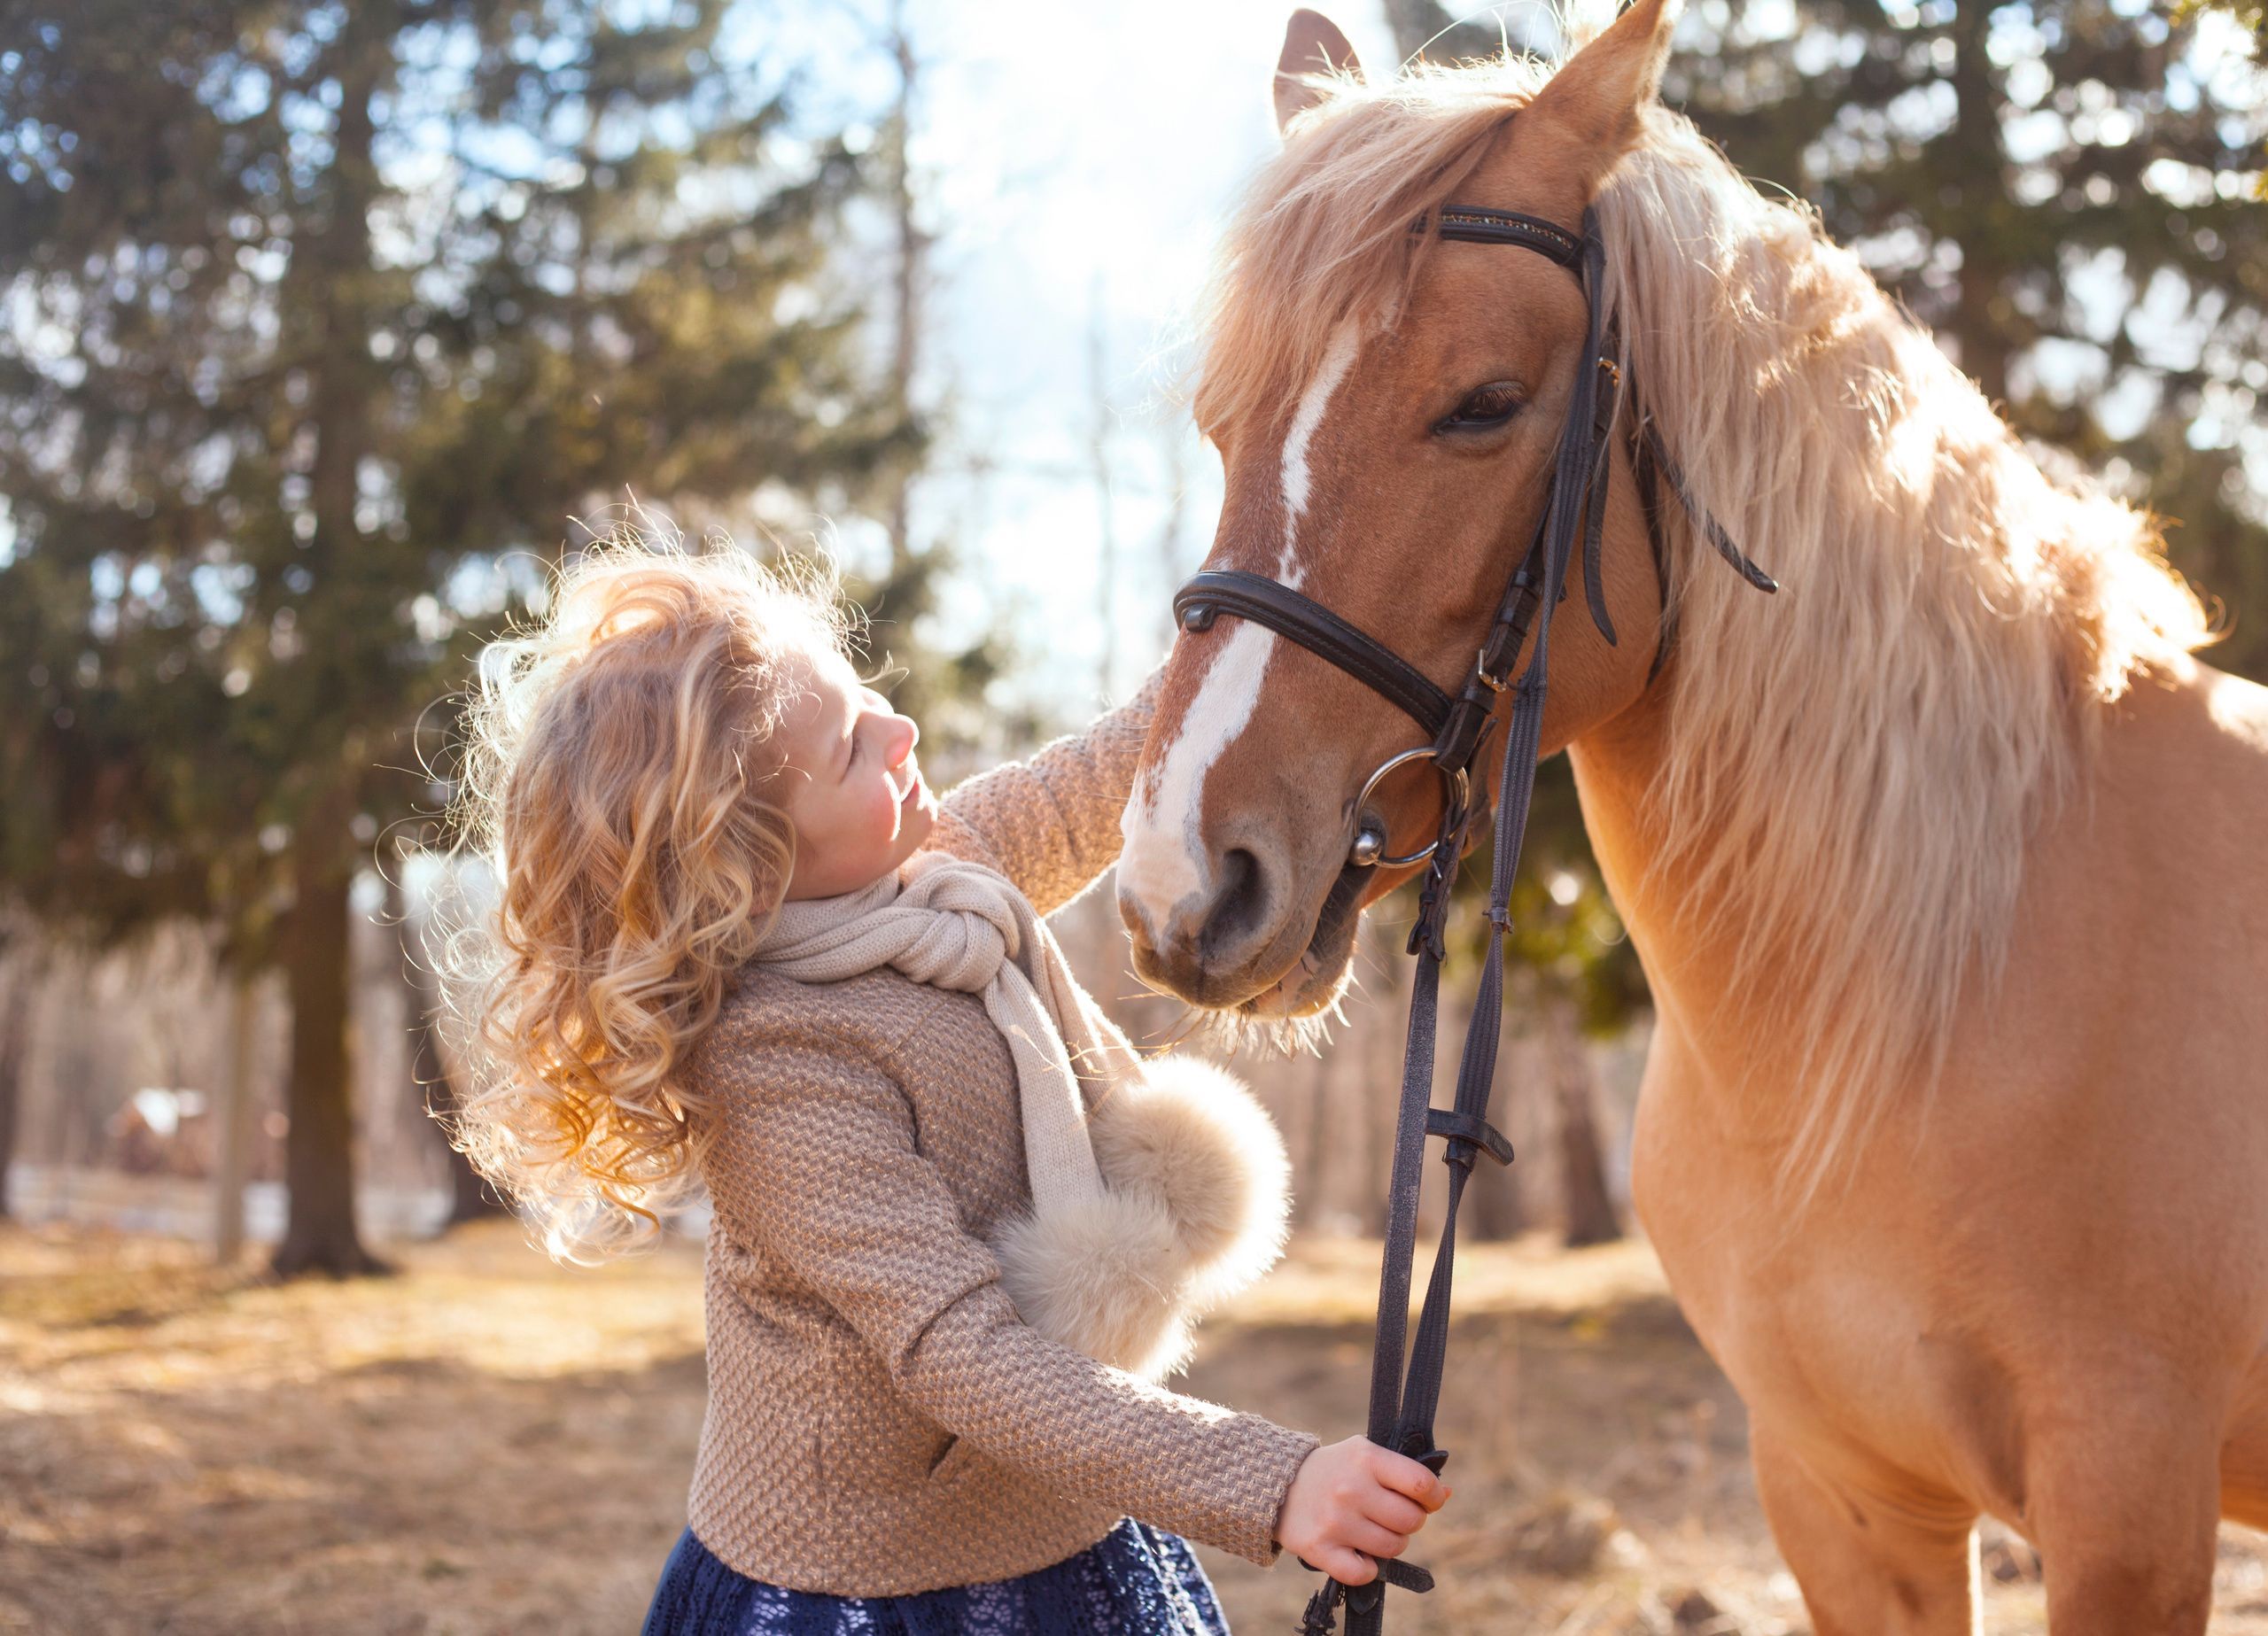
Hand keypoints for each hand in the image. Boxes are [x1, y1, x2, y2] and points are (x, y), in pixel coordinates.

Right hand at [1274, 1437, 1450, 1584]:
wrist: (1277, 1485)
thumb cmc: (1335, 1470)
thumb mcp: (1366, 1456)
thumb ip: (1404, 1473)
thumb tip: (1446, 1494)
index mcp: (1366, 1458)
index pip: (1420, 1483)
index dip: (1433, 1497)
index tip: (1429, 1501)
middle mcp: (1351, 1488)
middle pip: (1411, 1521)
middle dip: (1409, 1522)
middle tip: (1392, 1516)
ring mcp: (1335, 1520)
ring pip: (1392, 1548)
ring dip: (1390, 1544)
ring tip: (1373, 1532)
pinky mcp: (1319, 1548)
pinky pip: (1364, 1573)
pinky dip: (1368, 1568)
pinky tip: (1358, 1552)